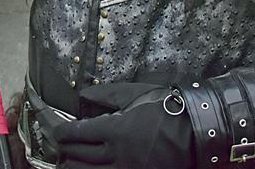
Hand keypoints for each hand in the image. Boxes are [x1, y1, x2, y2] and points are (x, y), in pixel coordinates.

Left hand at [52, 83, 193, 167]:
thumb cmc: (166, 110)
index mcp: (115, 131)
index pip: (77, 134)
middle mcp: (117, 155)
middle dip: (65, 152)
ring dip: (75, 168)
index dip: (63, 134)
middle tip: (60, 148)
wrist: (197, 132)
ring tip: (68, 164)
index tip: (57, 132)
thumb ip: (106, 94)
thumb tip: (83, 95)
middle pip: (79, 158)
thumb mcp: (135, 95)